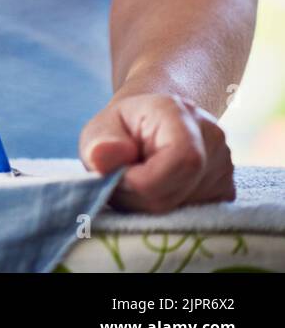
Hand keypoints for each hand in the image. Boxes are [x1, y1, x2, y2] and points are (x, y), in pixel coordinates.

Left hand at [79, 92, 234, 212]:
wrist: (151, 123)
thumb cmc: (124, 127)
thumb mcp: (100, 128)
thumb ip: (99, 143)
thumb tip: (102, 158)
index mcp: (179, 113)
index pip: (182, 159)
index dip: (145, 181)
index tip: (118, 178)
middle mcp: (212, 137)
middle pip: (179, 191)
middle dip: (139, 197)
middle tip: (120, 180)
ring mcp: (225, 165)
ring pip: (184, 208)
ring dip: (150, 204)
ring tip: (138, 178)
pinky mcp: (226, 190)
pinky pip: (195, 214)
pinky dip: (168, 209)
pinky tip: (157, 187)